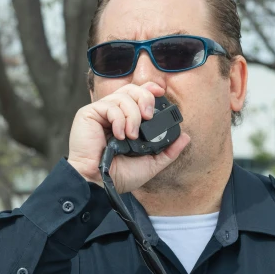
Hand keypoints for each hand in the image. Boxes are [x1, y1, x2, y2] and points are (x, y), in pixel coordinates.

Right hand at [67, 81, 189, 193]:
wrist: (99, 184)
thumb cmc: (118, 175)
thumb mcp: (150, 163)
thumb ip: (168, 151)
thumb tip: (186, 137)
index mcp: (125, 121)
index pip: (137, 95)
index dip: (149, 89)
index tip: (161, 92)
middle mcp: (113, 114)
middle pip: (132, 89)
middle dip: (145, 98)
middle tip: (149, 116)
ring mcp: (100, 113)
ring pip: (123, 96)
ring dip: (133, 115)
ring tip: (132, 135)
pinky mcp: (88, 114)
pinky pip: (109, 105)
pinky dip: (119, 120)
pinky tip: (119, 136)